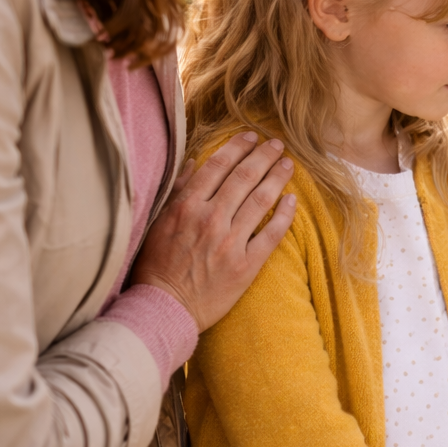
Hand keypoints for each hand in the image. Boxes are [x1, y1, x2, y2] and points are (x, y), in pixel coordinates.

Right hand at [130, 132, 297, 330]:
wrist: (164, 309)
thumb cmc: (155, 267)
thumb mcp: (156, 224)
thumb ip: (176, 192)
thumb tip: (194, 163)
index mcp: (186, 207)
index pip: (218, 166)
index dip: (238, 147)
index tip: (251, 136)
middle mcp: (210, 220)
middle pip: (245, 177)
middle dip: (264, 156)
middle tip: (277, 144)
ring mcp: (230, 242)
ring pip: (262, 200)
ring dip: (278, 177)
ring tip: (288, 164)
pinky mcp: (246, 265)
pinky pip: (272, 234)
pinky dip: (285, 214)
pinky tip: (292, 199)